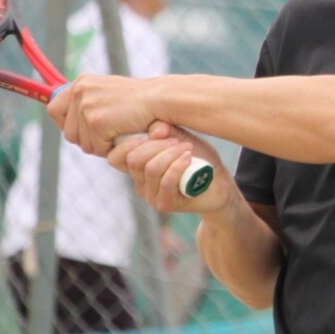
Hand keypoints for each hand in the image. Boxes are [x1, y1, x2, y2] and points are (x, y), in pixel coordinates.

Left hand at [47, 74, 153, 156]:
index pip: (55, 110)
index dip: (67, 125)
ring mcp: (87, 106)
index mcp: (81, 82)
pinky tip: (124, 135)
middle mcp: (80, 91)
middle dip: (88, 140)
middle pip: (69, 133)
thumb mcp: (109, 94)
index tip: (81, 131)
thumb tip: (72, 125)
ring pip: (83, 143)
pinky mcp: (97, 121)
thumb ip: (90, 104)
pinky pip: (97, 147)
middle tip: (109, 135)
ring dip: (101, 145)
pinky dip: (111, 147)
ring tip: (120, 133)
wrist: (160, 100)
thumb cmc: (140, 101)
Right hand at [108, 122, 230, 214]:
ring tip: (187, 150)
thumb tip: (156, 129)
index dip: (129, 142)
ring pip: (151, 169)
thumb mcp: (179, 139)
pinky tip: (189, 159)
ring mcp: (151, 195)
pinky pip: (166, 181)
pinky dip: (178, 166)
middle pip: (134, 159)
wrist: (220, 184)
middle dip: (157, 145)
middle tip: (177, 141)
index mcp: (138, 167)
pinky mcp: (165, 204)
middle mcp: (140, 183)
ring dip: (171, 154)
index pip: (115, 157)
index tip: (154, 132)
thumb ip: (164, 131)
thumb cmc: (198, 159)